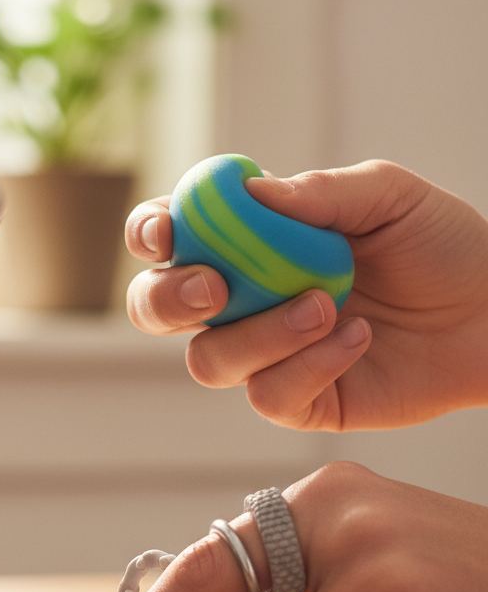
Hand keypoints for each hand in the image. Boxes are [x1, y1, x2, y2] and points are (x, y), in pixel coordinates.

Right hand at [124, 160, 487, 428]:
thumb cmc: (442, 247)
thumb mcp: (389, 197)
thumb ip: (319, 192)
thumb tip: (251, 191)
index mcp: (247, 241)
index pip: (170, 235)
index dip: (150, 234)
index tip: (168, 232)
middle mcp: (242, 300)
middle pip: (156, 309)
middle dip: (168, 300)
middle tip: (217, 288)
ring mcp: (264, 353)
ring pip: (208, 361)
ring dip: (260, 334)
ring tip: (327, 306)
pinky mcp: (297, 400)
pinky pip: (268, 395)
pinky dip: (310, 365)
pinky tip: (357, 340)